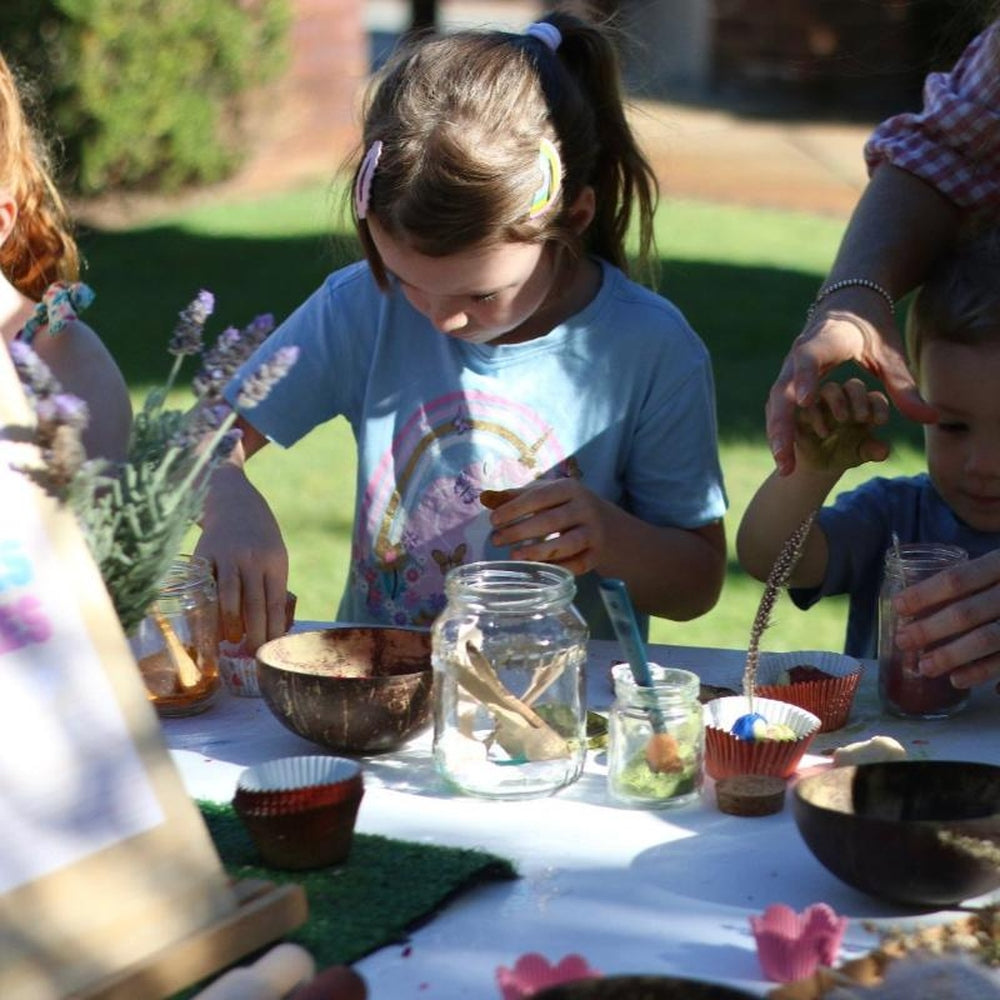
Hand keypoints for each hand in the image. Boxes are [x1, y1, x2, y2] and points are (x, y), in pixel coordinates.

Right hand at [195, 464, 288, 652]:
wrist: (234, 502)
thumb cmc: (260, 538)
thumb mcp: (276, 556)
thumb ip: (273, 586)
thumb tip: (273, 627)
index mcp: (274, 561)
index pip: (275, 602)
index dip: (273, 628)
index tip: (272, 649)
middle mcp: (252, 559)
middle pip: (254, 604)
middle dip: (254, 633)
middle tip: (253, 654)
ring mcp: (227, 557)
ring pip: (229, 597)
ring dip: (230, 624)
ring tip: (232, 641)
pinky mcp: (204, 556)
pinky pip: (206, 587)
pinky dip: (208, 608)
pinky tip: (210, 623)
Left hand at [486, 478, 611, 575]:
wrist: (609, 525)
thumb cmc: (565, 507)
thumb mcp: (544, 495)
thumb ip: (514, 497)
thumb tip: (483, 497)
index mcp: (569, 489)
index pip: (539, 496)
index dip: (515, 508)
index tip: (493, 520)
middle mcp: (585, 509)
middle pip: (551, 521)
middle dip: (521, 532)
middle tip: (495, 540)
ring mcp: (594, 533)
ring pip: (567, 544)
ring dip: (539, 551)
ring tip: (514, 556)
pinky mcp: (597, 555)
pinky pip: (578, 565)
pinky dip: (558, 568)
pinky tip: (538, 570)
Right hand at [766, 290, 935, 475]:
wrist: (848, 305)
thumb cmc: (872, 329)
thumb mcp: (891, 355)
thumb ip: (905, 387)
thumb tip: (931, 418)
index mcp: (826, 339)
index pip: (810, 358)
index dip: (805, 379)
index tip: (804, 402)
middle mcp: (799, 355)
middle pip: (782, 390)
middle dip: (782, 424)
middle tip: (785, 456)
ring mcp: (789, 369)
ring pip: (775, 403)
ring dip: (778, 435)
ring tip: (785, 467)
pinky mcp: (787, 382)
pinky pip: (778, 408)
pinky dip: (780, 433)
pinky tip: (785, 459)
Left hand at [894, 549, 999, 688]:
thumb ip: (972, 578)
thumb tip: (916, 602)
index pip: (958, 579)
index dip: (925, 594)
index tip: (898, 606)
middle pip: (968, 613)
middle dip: (931, 630)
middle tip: (903, 641)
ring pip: (989, 639)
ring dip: (954, 656)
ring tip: (926, 667)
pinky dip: (987, 671)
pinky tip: (961, 680)